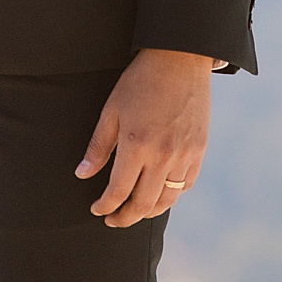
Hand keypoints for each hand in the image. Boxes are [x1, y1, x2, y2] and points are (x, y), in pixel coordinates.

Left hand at [74, 48, 212, 227]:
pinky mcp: (199, 151)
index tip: (96, 209)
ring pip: (166, 199)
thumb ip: (98, 147)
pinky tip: (159, 194)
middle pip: (143, 204)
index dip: (105, 206)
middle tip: (112, 221)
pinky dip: (171, 195)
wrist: (179, 61)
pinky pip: (185, 185)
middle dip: (124, 217)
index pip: (118, 192)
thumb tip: (82, 175)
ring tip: (134, 211)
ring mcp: (184, 155)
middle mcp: (163, 156)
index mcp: (136, 146)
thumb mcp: (111, 111)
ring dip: (148, 211)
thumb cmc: (139, 82)